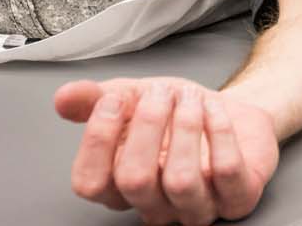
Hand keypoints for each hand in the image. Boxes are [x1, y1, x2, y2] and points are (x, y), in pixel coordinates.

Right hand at [56, 78, 278, 224]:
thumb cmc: (177, 114)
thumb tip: (63, 98)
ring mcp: (198, 208)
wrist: (230, 113)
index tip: (113, 99)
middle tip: (160, 93)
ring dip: (184, 126)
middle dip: (145, 126)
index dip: (97, 140)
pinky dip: (219, 131)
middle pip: (135, 181)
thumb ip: (95, 100)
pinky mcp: (238, 198)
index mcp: (121, 187)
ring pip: (180, 181)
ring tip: (188, 97)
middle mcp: (156, 206)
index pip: (90, 183)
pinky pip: (227, 172)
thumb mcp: (131, 99)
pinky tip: (213, 108)